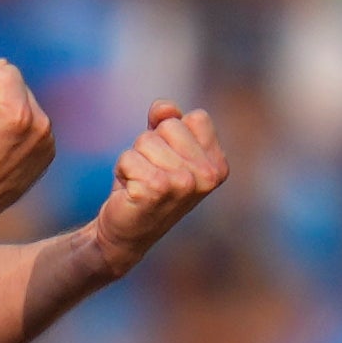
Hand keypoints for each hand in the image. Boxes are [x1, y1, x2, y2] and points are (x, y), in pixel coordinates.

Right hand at [0, 57, 54, 229]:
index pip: (5, 70)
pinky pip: (35, 125)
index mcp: (17, 110)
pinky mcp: (49, 153)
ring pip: (27, 105)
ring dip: (11, 113)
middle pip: (19, 86)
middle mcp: (40, 124)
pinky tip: (4, 148)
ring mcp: (47, 141)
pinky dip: (21, 131)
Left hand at [88, 103, 229, 272]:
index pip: (195, 118)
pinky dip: (123, 171)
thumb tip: (166, 108)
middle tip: (152, 174)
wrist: (127, 234)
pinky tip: (131, 192)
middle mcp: (208, 176)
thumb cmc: (147, 188)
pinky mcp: (156, 190)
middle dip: (151, 145)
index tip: (170, 162)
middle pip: (169, 126)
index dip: (173, 135)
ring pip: (146, 140)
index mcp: (218, 165)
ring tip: (141, 183)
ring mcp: (184, 184)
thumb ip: (167, 121)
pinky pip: (128, 158)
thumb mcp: (162, 149)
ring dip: (135, 159)